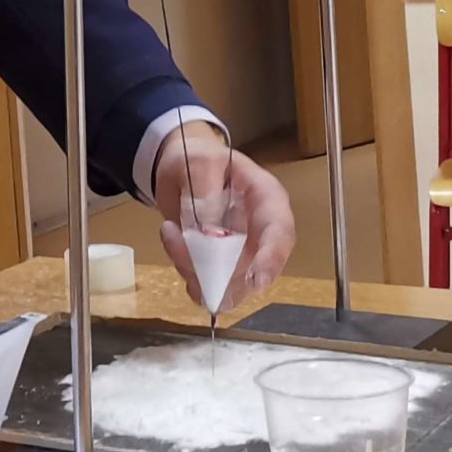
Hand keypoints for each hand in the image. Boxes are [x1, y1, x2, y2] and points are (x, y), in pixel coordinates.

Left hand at [150, 123, 293, 311]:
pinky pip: (208, 290)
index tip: (256, 280)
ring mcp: (244, 256)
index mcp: (268, 201)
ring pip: (227, 287)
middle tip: (173, 234)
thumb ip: (204, 191)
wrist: (183, 171)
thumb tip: (209, 229)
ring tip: (170, 231)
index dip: (272, 259)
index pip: (280, 233)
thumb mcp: (199, 163)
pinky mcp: (222, 270)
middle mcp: (262, 234)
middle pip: (251, 269)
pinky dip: (188, 276)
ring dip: (192, 270)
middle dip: (211, 266)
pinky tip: (174, 245)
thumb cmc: (199, 161)